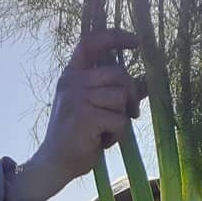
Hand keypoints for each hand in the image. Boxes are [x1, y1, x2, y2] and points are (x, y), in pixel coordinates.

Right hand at [34, 29, 145, 189]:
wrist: (55, 163)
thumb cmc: (77, 135)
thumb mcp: (94, 107)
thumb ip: (114, 91)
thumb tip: (146, 83)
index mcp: (72, 75)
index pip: (90, 43)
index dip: (114, 37)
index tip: (135, 41)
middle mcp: (72, 82)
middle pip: (118, 73)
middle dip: (131, 94)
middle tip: (131, 113)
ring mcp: (77, 98)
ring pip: (120, 97)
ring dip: (121, 118)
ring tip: (106, 131)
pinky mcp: (85, 117)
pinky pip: (119, 120)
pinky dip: (118, 134)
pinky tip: (102, 141)